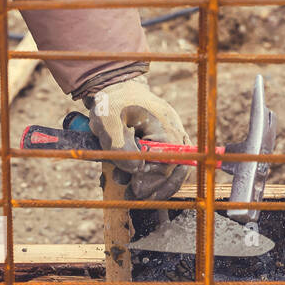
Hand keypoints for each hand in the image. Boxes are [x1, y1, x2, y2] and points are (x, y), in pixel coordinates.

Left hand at [85, 77, 190, 199]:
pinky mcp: (168, 140)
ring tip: (133, 191)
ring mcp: (174, 136)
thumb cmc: (112, 105)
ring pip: (176, 168)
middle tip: (134, 195)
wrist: (116, 89)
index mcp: (165, 128)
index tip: (134, 188)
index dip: (151, 180)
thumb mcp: (108, 125)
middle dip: (154, 186)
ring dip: (157, 183)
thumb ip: (120, 148)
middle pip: (176, 169)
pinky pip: (170, 162)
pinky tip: (141, 181)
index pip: (166, 164)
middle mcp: (175, 132)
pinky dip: (158, 174)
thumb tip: (135, 171)